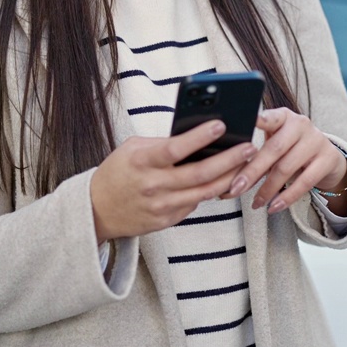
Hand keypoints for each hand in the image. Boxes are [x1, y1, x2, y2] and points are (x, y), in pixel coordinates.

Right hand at [90, 120, 255, 242]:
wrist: (97, 209)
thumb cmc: (118, 171)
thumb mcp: (133, 148)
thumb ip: (162, 143)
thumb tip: (198, 135)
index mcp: (141, 162)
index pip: (174, 149)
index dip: (199, 137)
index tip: (221, 125)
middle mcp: (152, 186)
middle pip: (199, 174)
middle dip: (229, 160)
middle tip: (249, 147)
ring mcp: (161, 206)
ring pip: (204, 192)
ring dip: (229, 177)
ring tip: (246, 162)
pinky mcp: (166, 221)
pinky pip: (195, 204)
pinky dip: (212, 191)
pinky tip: (226, 179)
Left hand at [222, 108, 346, 214]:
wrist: (326, 157)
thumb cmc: (290, 149)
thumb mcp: (274, 143)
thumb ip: (253, 153)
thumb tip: (222, 176)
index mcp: (283, 116)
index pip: (270, 117)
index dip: (259, 119)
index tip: (248, 121)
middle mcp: (300, 124)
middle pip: (274, 149)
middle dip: (252, 171)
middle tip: (235, 189)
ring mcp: (316, 141)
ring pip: (287, 167)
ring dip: (268, 189)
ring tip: (255, 203)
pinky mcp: (327, 159)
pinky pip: (304, 182)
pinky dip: (287, 197)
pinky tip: (274, 207)